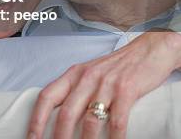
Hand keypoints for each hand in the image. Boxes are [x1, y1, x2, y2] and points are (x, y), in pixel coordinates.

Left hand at [27, 31, 180, 138]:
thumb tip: (58, 116)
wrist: (149, 50)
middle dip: (59, 136)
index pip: (47, 97)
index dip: (36, 119)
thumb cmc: (117, 67)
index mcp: (73, 74)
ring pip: (90, 119)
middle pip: (66, 112)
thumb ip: (75, 90)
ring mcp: (106, 84)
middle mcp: (86, 78)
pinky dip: (114, 138)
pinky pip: (117, 120)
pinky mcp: (127, 90)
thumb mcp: (89, 74)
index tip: (31, 138)